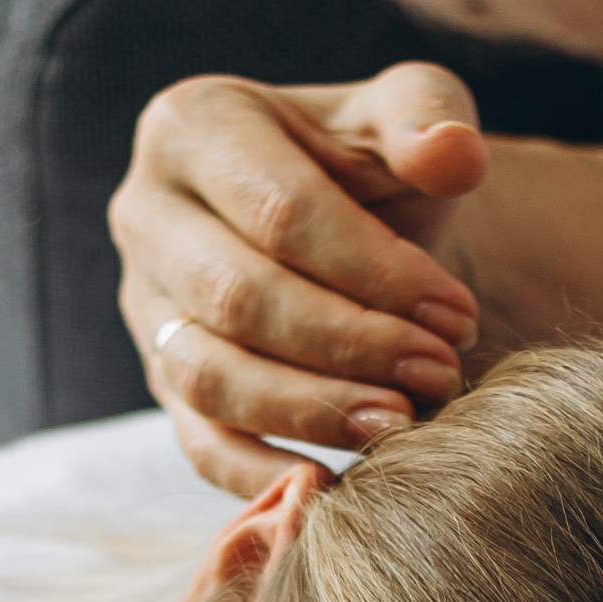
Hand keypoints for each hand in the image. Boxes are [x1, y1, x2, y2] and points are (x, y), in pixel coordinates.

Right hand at [111, 65, 488, 492]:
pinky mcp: (162, 380)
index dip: (374, 272)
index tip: (458, 315)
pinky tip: (338, 485)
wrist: (352, 224)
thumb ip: (429, 117)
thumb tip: (451, 154)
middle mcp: (146, 214)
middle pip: (238, 297)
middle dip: (350, 347)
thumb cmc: (375, 167)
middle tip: (438, 375)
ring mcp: (144, 304)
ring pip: (209, 376)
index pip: (280, 211)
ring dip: (311, 412)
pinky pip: (199, 442)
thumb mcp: (406, 117)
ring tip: (400, 425)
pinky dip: (263, 476)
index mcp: (195, 125)